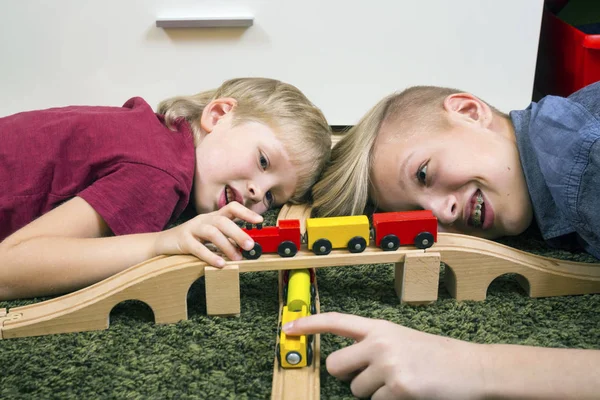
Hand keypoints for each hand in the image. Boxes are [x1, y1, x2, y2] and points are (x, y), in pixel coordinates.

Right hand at [154, 202, 262, 266]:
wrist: (163, 243)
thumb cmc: (191, 239)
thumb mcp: (210, 236)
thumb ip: (226, 239)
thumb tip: (246, 247)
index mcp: (212, 217)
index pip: (231, 207)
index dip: (246, 212)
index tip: (259, 220)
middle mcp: (203, 220)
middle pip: (222, 220)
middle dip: (238, 232)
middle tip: (250, 245)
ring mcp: (192, 229)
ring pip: (212, 232)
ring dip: (227, 245)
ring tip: (237, 258)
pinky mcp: (183, 241)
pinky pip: (198, 248)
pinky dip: (210, 256)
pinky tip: (220, 263)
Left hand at [284, 312, 485, 399]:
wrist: (473, 368)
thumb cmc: (437, 355)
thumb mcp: (402, 340)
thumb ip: (373, 346)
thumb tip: (345, 364)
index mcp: (380, 328)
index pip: (337, 321)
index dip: (309, 324)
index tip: (288, 328)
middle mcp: (380, 343)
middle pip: (336, 365)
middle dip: (347, 376)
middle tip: (372, 377)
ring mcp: (388, 366)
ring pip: (356, 391)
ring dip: (374, 394)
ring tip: (401, 383)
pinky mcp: (398, 389)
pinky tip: (411, 393)